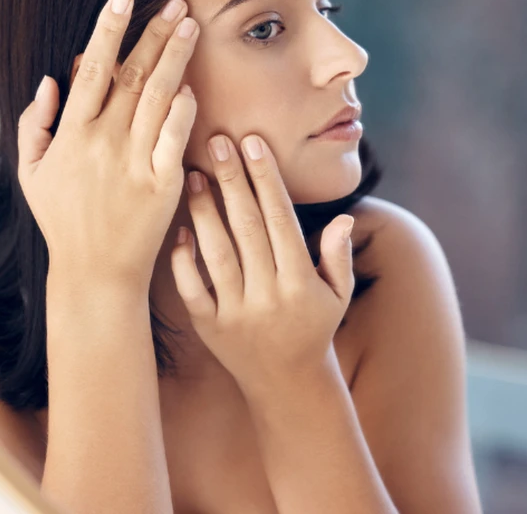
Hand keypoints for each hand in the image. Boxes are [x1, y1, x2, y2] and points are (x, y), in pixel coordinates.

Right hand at [16, 0, 199, 293]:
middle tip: (176, 1)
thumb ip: (35, 124)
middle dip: (154, 33)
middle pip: (132, 75)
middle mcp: (104, 142)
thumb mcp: (32, 173)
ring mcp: (135, 162)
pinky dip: (184, 109)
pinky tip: (192, 84)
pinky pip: (176, 137)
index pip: (92, 70)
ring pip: (158, 97)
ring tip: (191, 25)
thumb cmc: (62, 220)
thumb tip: (52, 79)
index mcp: (72, 134)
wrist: (96, 272)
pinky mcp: (163, 183)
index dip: (108, 31)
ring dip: (175, 57)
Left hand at [169, 133, 355, 397]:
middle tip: (216, 141)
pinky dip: (184, 259)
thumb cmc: (313, 328)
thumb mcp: (337, 295)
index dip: (266, 178)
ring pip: (217, 252)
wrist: (286, 385)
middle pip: (247, 226)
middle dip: (232, 180)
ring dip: (203, 210)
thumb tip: (345, 218)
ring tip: (192, 174)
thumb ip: (337, 256)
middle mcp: (268, 295)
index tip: (253, 143)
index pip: (280, 218)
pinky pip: (192, 288)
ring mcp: (235, 312)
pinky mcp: (209, 327)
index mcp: (300, 282)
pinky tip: (180, 229)